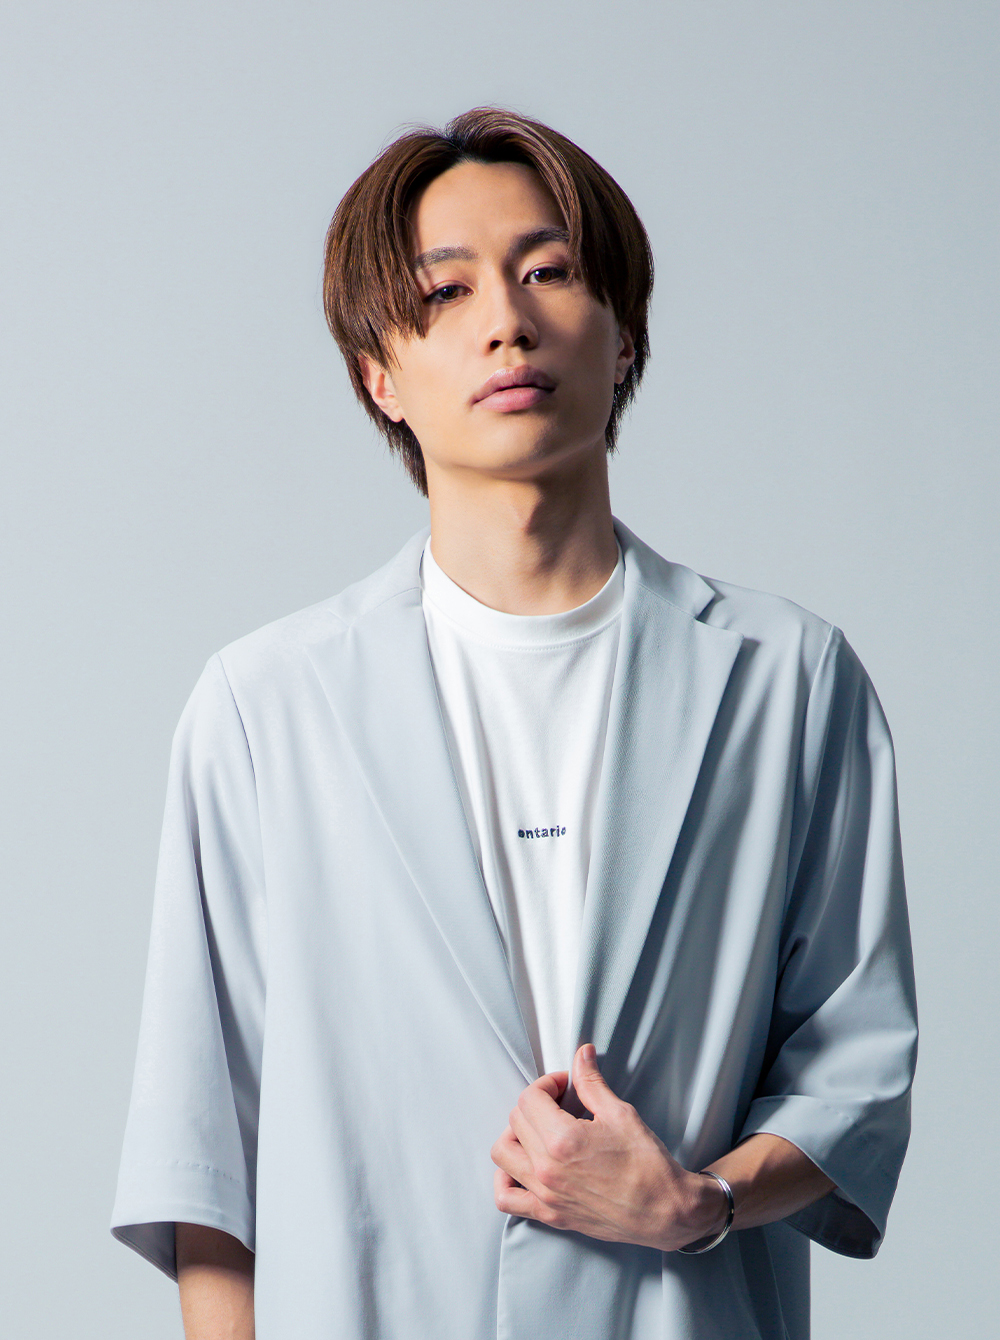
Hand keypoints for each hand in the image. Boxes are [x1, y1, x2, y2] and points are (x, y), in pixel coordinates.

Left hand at [490, 1044, 725, 1251]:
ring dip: (514, 1134)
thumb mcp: (621, 1114)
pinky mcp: (549, 1214)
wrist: (664, 1210)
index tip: (565, 1084)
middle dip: (536, 1103)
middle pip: (517, 1120)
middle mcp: (547, 1169)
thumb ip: (591, 1083)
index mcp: (562, 1140)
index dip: (547, 1083)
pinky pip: (506, 1199)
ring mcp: (545, 1194)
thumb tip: (582, 1055)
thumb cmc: (648, 1165)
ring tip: (539, 1129)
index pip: (530, 1098)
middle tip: (559, 1102)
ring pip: (502, 1154)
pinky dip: (504, 1179)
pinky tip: (523, 1165)